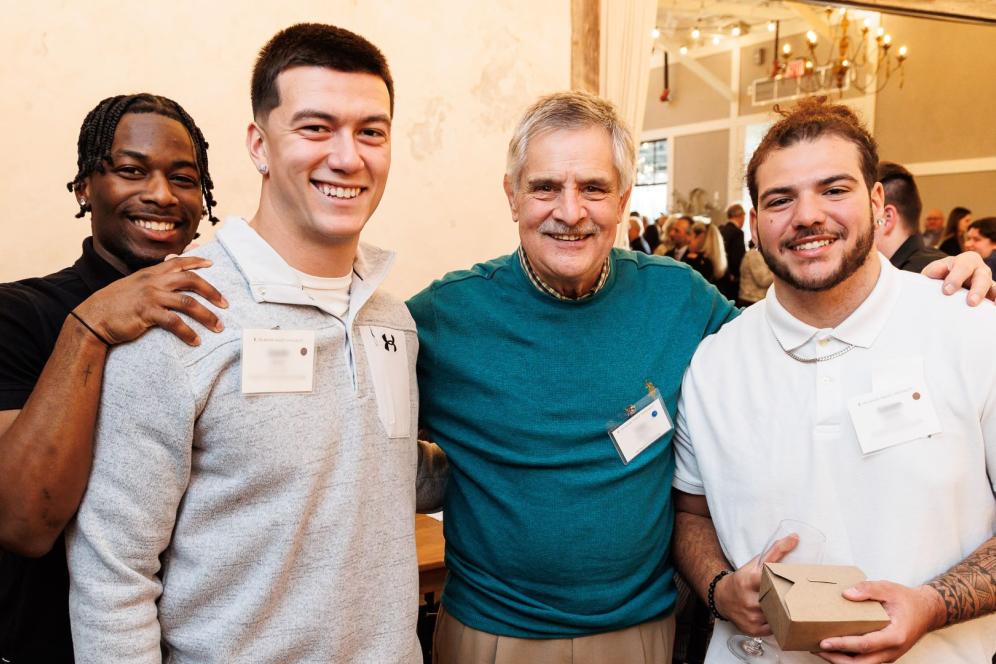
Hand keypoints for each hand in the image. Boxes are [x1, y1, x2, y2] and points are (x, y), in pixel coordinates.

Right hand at [73, 256, 226, 346]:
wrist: (92, 318)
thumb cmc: (114, 304)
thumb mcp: (133, 284)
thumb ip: (151, 279)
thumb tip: (166, 275)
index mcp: (150, 272)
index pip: (179, 261)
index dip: (197, 261)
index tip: (213, 263)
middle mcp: (153, 281)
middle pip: (191, 280)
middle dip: (212, 291)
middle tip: (226, 304)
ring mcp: (150, 296)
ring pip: (188, 303)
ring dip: (207, 316)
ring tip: (219, 327)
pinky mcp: (147, 313)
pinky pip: (174, 322)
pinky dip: (188, 333)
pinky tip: (196, 341)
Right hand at [714, 533, 798, 635]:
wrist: (722, 597)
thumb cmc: (743, 578)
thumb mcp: (756, 563)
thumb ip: (776, 551)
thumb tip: (795, 537)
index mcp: (749, 581)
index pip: (770, 582)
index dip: (784, 583)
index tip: (797, 584)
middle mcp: (748, 600)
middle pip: (777, 602)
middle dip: (787, 600)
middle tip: (801, 599)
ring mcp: (750, 617)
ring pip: (777, 616)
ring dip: (783, 613)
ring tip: (790, 609)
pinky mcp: (752, 629)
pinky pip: (773, 629)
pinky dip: (777, 623)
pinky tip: (776, 618)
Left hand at [816, 582, 944, 663]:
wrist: (927, 611)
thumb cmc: (907, 601)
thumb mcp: (889, 589)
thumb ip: (868, 589)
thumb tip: (847, 594)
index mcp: (895, 636)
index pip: (865, 645)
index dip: (843, 645)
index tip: (824, 642)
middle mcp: (892, 651)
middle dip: (837, 660)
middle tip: (816, 649)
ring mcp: (888, 655)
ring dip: (841, 661)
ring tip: (820, 651)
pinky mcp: (884, 655)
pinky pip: (865, 661)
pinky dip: (849, 658)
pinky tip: (834, 649)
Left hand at [921, 253, 994, 305]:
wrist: (945, 281)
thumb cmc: (940, 274)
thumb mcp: (935, 269)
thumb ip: (935, 269)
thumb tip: (938, 270)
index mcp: (967, 260)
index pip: (963, 267)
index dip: (956, 278)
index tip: (947, 291)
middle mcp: (980, 269)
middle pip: (982, 277)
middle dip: (977, 290)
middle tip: (971, 302)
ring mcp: (987, 282)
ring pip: (992, 287)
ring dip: (988, 297)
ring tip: (988, 307)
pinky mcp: (990, 293)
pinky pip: (995, 296)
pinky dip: (995, 300)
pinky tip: (993, 308)